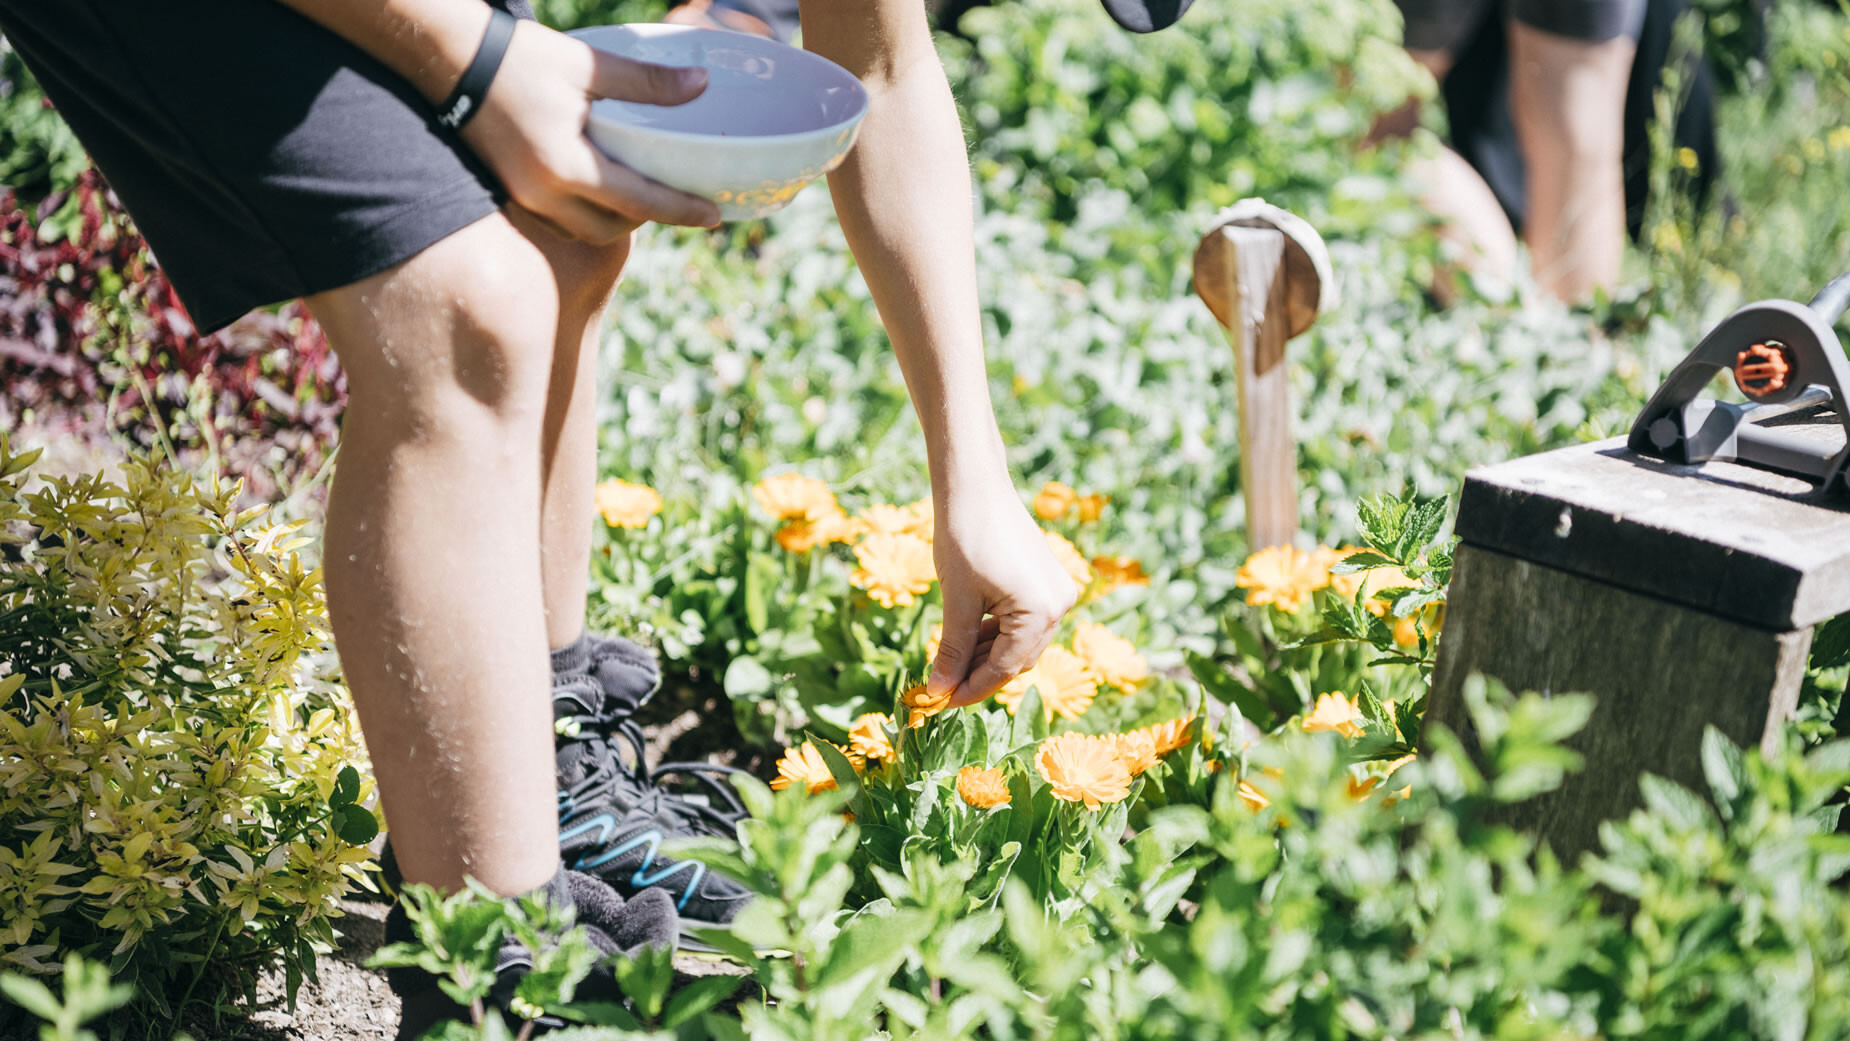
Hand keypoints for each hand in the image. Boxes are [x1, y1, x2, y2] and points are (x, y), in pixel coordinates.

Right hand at [460, 21, 721, 241]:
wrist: (452, 60)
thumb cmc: (521, 58)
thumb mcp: (589, 65)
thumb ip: (646, 82)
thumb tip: (701, 86)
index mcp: (567, 167)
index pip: (640, 203)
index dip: (681, 211)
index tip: (715, 216)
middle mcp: (545, 194)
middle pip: (612, 230)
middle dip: (649, 222)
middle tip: (681, 203)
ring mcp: (524, 197)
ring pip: (584, 230)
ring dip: (618, 222)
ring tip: (644, 197)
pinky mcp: (511, 191)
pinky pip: (560, 220)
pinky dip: (588, 215)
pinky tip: (604, 192)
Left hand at [928, 493, 1077, 707]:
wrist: (975, 485)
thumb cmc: (963, 537)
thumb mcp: (956, 601)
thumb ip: (952, 649)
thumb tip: (939, 690)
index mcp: (1041, 611)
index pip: (1005, 668)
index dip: (971, 689)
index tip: (940, 702)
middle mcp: (1058, 605)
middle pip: (1017, 659)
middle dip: (978, 674)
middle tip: (941, 686)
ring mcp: (1055, 592)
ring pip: (1020, 642)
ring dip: (986, 655)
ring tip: (949, 664)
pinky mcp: (1046, 581)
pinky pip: (1022, 621)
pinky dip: (996, 633)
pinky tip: (967, 640)